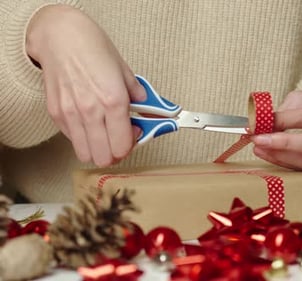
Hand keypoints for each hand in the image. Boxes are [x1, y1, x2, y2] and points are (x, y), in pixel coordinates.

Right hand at [26, 4, 144, 166]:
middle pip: (104, 158)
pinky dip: (83, 138)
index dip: (132, 144)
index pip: (123, 146)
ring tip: (104, 133)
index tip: (134, 132)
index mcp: (113, 101)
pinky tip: (89, 122)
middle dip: (116, 153)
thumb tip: (150, 113)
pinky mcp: (56, 114)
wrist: (61, 36)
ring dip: (98, 149)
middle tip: (120, 137)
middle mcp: (91, 111)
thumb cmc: (93, 48)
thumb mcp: (125, 71)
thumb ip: (138, 97)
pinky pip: (72, 139)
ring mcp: (71, 114)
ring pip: (86, 154)